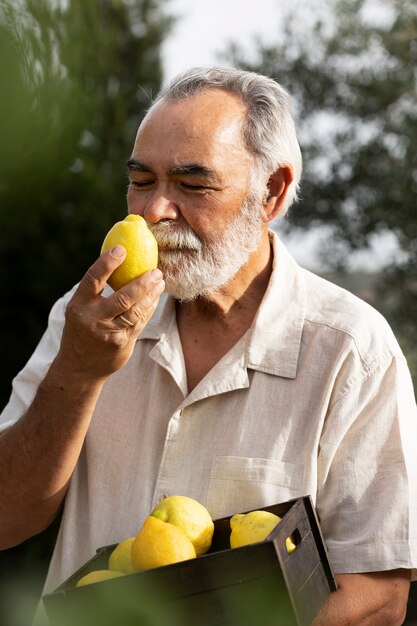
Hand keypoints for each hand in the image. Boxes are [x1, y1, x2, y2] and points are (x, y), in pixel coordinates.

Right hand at [58, 245, 164, 379]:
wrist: (79, 368)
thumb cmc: (81, 329)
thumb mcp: (79, 310)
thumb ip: (94, 291)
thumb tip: (117, 260)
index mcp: (79, 305)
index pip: (93, 279)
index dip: (107, 263)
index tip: (122, 249)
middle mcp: (93, 319)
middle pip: (122, 298)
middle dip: (142, 283)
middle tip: (155, 270)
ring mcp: (108, 333)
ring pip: (135, 311)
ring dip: (151, 295)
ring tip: (160, 281)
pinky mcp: (122, 344)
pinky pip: (140, 322)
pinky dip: (149, 308)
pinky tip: (156, 298)